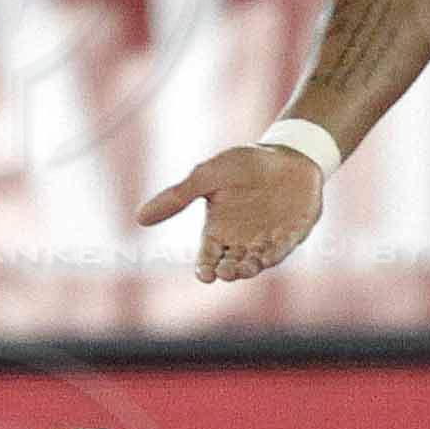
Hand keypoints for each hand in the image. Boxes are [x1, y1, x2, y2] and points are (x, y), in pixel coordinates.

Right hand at [134, 143, 326, 284]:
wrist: (285, 153)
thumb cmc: (243, 164)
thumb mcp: (207, 176)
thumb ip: (177, 197)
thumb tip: (139, 218)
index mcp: (217, 232)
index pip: (207, 259)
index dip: (205, 269)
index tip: (204, 274)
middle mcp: (240, 242)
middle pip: (230, 265)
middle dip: (227, 271)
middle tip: (224, 270)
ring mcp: (266, 241)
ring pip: (254, 263)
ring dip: (249, 268)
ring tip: (244, 267)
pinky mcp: (290, 236)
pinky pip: (281, 250)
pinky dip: (274, 254)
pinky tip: (268, 255)